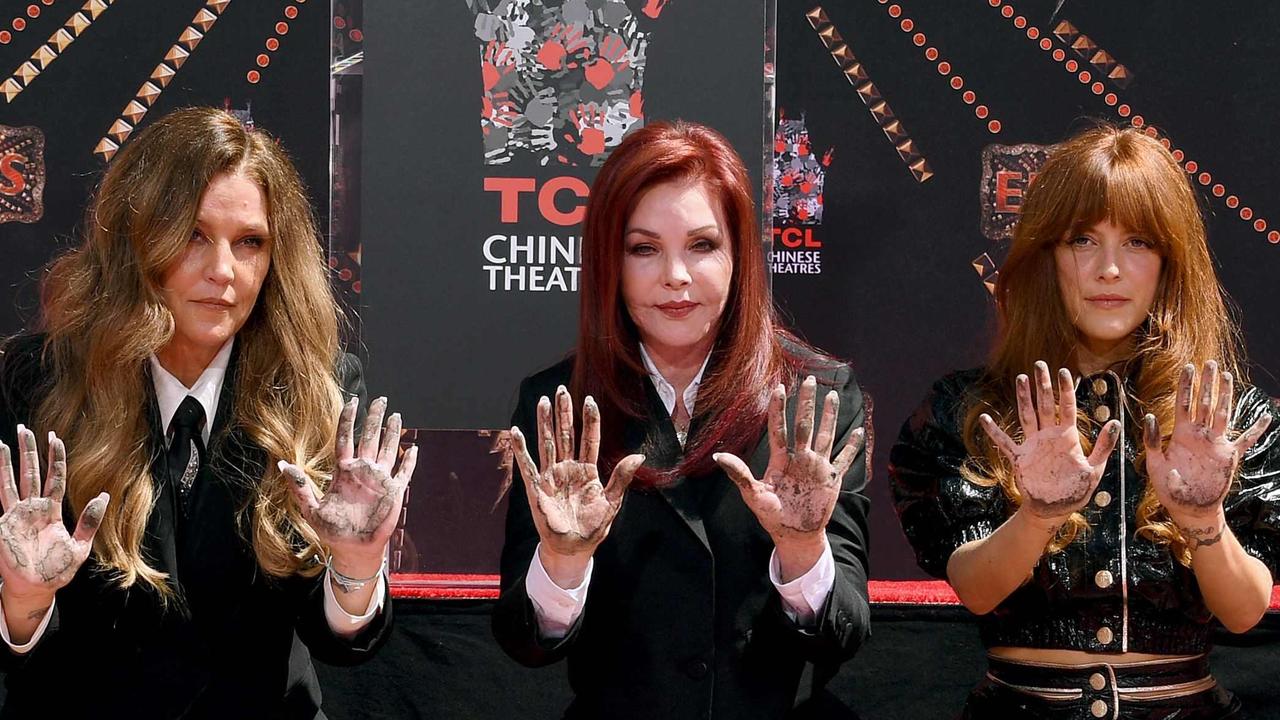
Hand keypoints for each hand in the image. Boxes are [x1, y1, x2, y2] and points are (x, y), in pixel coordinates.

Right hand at [0, 426, 108, 601]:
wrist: (36, 587)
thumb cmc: (57, 570)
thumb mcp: (79, 546)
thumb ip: (90, 521)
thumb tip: (104, 496)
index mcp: (52, 511)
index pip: (55, 478)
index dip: (55, 459)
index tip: (55, 438)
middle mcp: (34, 508)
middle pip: (31, 473)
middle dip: (29, 451)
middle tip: (26, 428)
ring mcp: (17, 514)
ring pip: (13, 481)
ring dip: (9, 462)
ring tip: (7, 441)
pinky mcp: (4, 524)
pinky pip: (0, 498)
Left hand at [280, 397, 417, 573]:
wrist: (352, 548)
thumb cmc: (331, 530)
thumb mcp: (310, 508)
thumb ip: (299, 486)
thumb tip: (283, 464)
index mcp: (344, 471)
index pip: (347, 438)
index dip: (349, 419)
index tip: (352, 401)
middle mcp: (363, 470)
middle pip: (370, 437)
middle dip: (375, 418)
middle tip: (381, 400)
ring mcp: (380, 479)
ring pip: (388, 449)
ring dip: (393, 433)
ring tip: (396, 415)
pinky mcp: (394, 491)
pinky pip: (404, 472)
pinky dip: (409, 461)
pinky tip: (413, 448)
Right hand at [510, 386, 643, 572]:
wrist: (574, 548)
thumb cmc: (593, 527)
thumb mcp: (612, 502)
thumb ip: (622, 477)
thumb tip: (639, 455)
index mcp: (588, 471)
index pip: (589, 439)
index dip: (589, 420)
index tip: (590, 401)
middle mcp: (568, 469)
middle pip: (566, 435)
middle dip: (564, 413)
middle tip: (561, 390)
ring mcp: (552, 476)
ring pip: (548, 443)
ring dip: (545, 422)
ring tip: (544, 401)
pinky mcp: (537, 488)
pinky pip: (527, 465)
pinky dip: (521, 448)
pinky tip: (516, 431)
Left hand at [714, 376, 863, 554]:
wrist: (793, 534)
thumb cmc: (771, 515)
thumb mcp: (753, 494)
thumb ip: (739, 474)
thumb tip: (717, 456)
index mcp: (781, 460)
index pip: (779, 428)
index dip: (778, 408)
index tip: (779, 387)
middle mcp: (800, 458)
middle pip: (804, 424)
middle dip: (806, 402)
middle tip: (808, 378)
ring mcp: (817, 467)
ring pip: (825, 435)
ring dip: (829, 415)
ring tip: (832, 394)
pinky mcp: (832, 479)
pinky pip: (844, 460)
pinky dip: (852, 447)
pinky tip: (859, 431)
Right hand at [979, 362, 1119, 522]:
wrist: (1054, 510)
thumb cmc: (1076, 491)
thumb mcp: (1094, 469)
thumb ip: (1103, 447)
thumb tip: (1115, 422)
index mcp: (1068, 437)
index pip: (1067, 407)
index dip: (1066, 389)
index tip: (1064, 371)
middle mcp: (1049, 436)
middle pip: (1045, 404)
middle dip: (1043, 384)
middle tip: (1040, 364)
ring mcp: (1032, 445)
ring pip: (1027, 415)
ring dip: (1024, 398)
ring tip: (1021, 379)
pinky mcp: (1019, 458)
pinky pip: (1004, 442)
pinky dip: (994, 431)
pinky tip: (986, 419)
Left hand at [1145, 362, 1272, 541]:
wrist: (1187, 506)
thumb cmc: (1167, 486)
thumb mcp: (1155, 463)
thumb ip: (1153, 441)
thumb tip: (1150, 417)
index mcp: (1181, 433)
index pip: (1183, 403)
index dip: (1186, 385)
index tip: (1188, 367)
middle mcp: (1199, 434)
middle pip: (1204, 402)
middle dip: (1207, 382)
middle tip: (1210, 362)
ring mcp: (1215, 443)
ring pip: (1222, 413)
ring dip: (1225, 395)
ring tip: (1227, 376)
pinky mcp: (1228, 456)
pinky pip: (1245, 441)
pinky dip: (1256, 430)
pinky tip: (1265, 418)